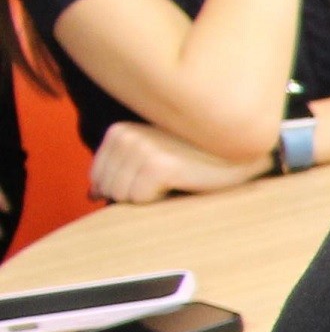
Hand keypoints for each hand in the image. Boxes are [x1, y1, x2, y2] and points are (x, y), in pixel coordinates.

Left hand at [90, 118, 271, 202]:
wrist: (237, 155)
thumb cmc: (195, 160)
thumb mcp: (151, 155)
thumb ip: (118, 170)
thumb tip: (91, 195)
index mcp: (118, 132)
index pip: (98, 178)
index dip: (125, 188)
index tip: (155, 177)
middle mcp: (126, 136)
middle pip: (108, 189)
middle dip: (135, 194)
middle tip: (167, 181)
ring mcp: (142, 149)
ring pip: (123, 195)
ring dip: (149, 197)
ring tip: (174, 180)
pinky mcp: (159, 165)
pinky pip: (141, 199)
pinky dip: (160, 199)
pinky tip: (181, 183)